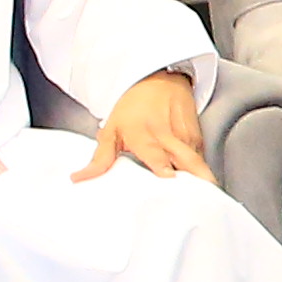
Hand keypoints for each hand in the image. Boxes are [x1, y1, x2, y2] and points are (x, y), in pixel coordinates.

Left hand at [78, 65, 212, 187]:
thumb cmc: (134, 107)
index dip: (164, 168)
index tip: (169, 179)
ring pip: (198, 165)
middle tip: (197, 200)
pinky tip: (196, 188)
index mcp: (143, 135)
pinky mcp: (198, 140)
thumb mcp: (112, 129)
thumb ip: (99, 159)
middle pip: (188, 161)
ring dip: (200, 183)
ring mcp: (186, 138)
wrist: (160, 80)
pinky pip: (200, 163)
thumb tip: (79, 178)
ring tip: (202, 200)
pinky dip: (198, 176)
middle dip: (195, 182)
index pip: (156, 155)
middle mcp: (168, 137)